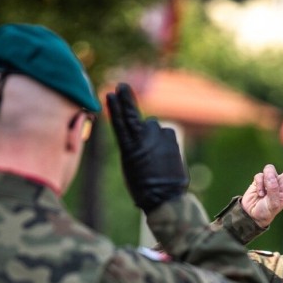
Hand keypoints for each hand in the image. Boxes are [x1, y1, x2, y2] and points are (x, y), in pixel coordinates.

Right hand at [106, 82, 187, 211]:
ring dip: (151, 133)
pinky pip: (164, 133)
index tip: (111, 93)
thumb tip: (144, 131)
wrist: (165, 196)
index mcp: (127, 148)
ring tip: (153, 155)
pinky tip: (163, 155)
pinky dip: (163, 139)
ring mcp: (158, 137)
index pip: (119, 122)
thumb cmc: (142, 186)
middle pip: (133, 115)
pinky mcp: (171, 138)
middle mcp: (142, 138)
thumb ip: (133, 145)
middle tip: (122, 85)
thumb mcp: (130, 165)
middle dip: (127, 99)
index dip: (115, 107)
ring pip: (152, 126)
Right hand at [241, 144, 282, 227]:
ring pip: (270, 169)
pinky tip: (259, 194)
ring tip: (264, 193)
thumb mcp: (272, 205)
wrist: (251, 214)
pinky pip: (260, 175)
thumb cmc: (265, 212)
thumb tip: (270, 174)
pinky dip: (259, 184)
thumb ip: (273, 189)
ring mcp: (271, 180)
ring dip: (267, 179)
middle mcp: (282, 183)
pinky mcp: (260, 179)